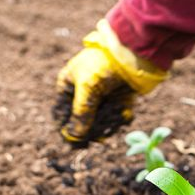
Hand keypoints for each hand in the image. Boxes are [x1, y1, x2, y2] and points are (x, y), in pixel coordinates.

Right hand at [55, 19, 166, 145]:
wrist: (133, 53)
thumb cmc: (103, 64)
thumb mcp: (87, 88)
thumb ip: (80, 113)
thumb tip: (74, 137)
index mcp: (69, 85)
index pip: (61, 113)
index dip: (66, 129)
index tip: (74, 142)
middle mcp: (84, 93)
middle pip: (81, 122)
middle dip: (90, 130)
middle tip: (96, 138)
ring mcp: (102, 98)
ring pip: (99, 124)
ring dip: (106, 125)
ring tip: (113, 117)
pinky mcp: (118, 101)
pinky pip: (115, 119)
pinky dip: (119, 119)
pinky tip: (124, 111)